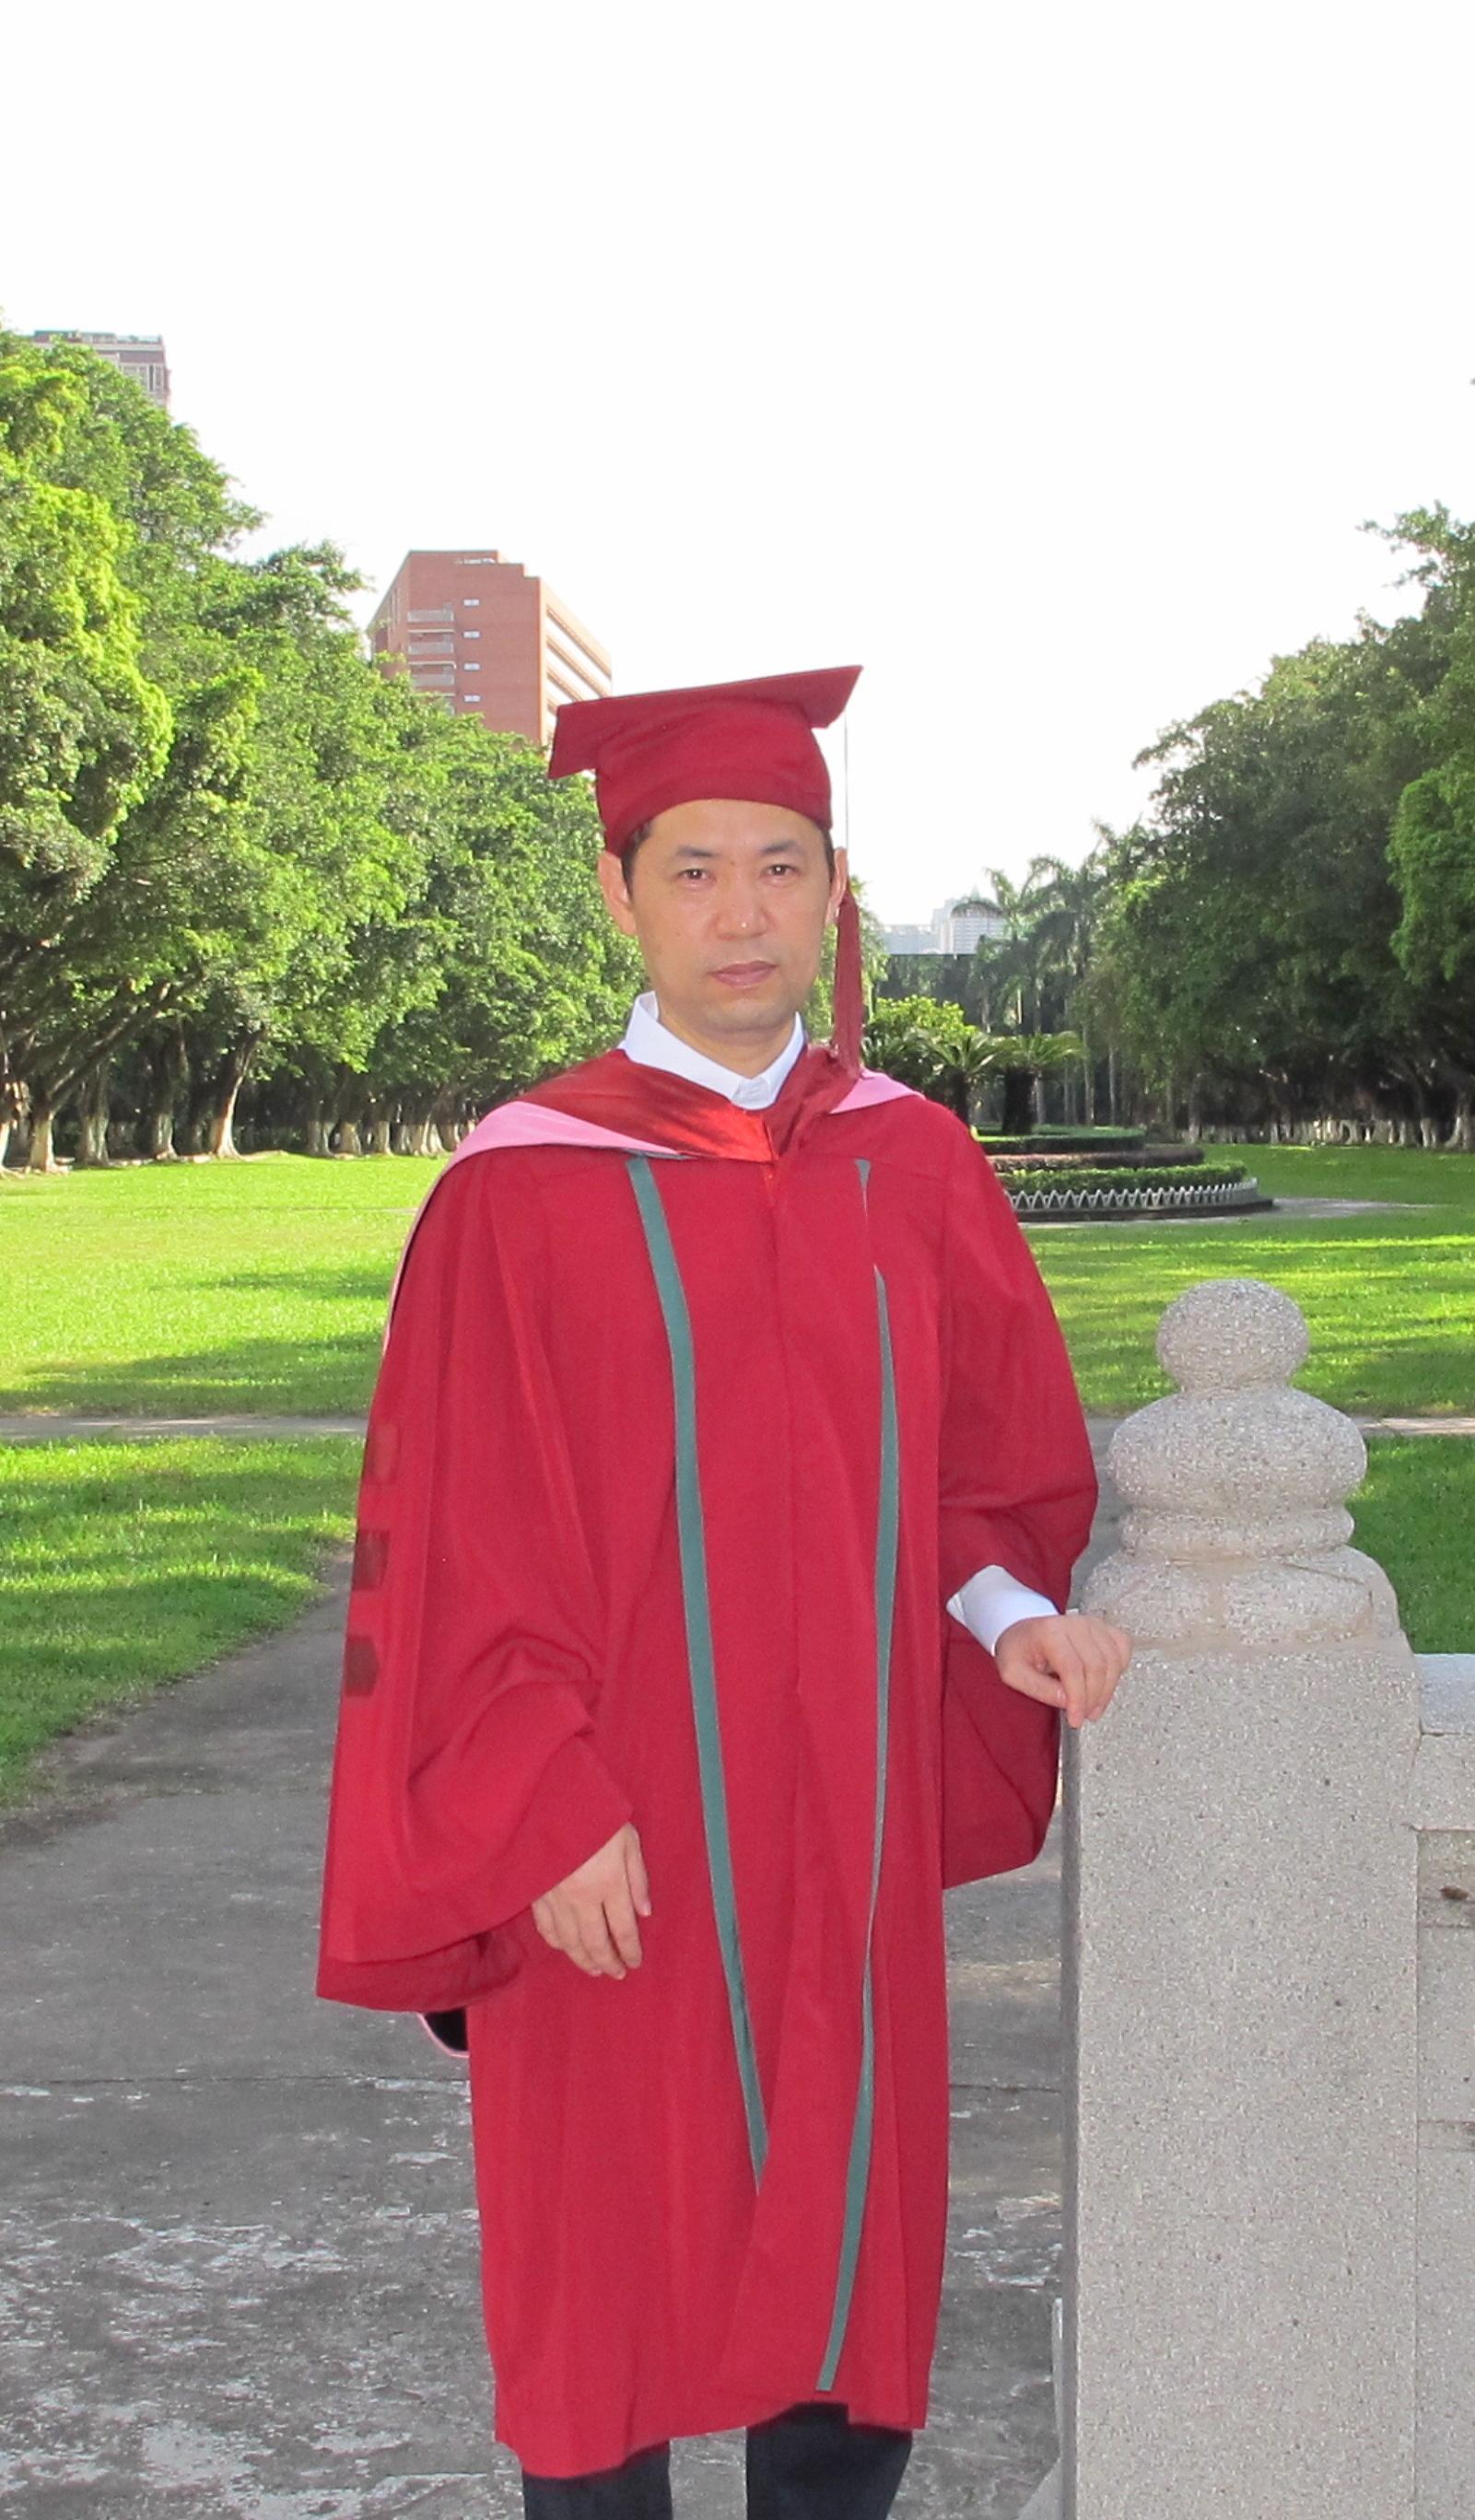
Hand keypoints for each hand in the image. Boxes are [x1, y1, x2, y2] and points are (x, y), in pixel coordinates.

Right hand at [531, 1823, 651, 1980]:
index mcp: (609, 1883)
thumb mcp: (628, 1839)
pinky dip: (557, 1943)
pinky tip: (565, 1947)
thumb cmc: (595, 1814)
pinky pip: (546, 1928)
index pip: (623, 1929)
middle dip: (609, 1962)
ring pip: (570, 1942)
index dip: (630, 1950)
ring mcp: (556, 1898)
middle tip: (617, 1973)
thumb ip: (638, 1878)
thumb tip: (644, 1912)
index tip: (635, 1962)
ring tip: (595, 1969)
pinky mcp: (537, 1893)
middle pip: (596, 1943)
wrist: (549, 1800)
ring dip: (583, 1959)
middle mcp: (583, 1898)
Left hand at [993, 1612, 1130, 1729]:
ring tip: (1092, 1707)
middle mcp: (1074, 1625)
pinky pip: (1122, 1650)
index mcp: (1050, 1632)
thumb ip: (1039, 1689)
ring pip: (1113, 1662)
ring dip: (1107, 1691)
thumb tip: (1068, 1701)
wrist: (1022, 1630)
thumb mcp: (1013, 1673)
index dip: (1078, 1699)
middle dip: (1093, 1698)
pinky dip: (1118, 1670)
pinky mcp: (1103, 1628)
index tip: (1076, 1718)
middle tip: (1083, 1716)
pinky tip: (1104, 1683)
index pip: (1073, 1669)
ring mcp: (1092, 1624)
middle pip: (1097, 1667)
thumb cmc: (1017, 1649)